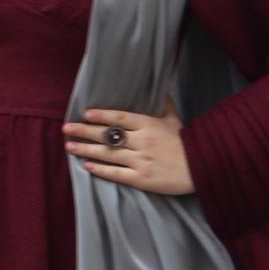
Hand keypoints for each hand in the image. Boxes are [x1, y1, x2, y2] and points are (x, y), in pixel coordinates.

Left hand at [65, 108, 191, 194]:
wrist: (202, 167)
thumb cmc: (187, 142)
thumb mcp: (175, 121)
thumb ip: (164, 106)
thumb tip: (160, 90)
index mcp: (149, 125)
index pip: (120, 118)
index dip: (101, 115)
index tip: (85, 113)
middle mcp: (142, 141)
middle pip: (108, 135)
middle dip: (85, 131)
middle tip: (66, 129)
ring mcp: (141, 161)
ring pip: (107, 154)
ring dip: (86, 149)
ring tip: (69, 146)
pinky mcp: (141, 178)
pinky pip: (116, 173)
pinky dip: (100, 170)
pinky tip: (87, 166)